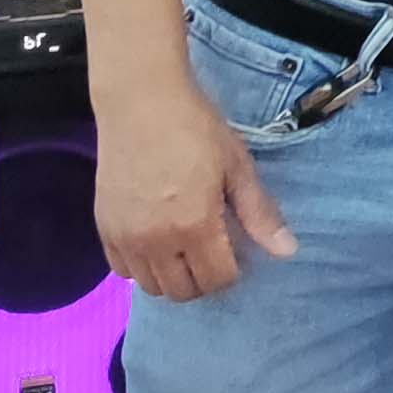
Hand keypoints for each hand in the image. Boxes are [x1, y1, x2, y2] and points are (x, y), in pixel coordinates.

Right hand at [94, 79, 296, 301]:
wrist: (141, 101)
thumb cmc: (195, 128)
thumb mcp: (237, 166)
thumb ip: (259, 213)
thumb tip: (288, 252)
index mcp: (195, 225)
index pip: (217, 279)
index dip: (232, 271)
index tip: (236, 251)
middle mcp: (156, 241)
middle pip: (182, 291)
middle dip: (203, 280)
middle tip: (212, 252)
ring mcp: (125, 237)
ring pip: (151, 287)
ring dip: (172, 276)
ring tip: (184, 248)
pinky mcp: (104, 228)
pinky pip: (122, 271)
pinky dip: (142, 266)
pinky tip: (156, 242)